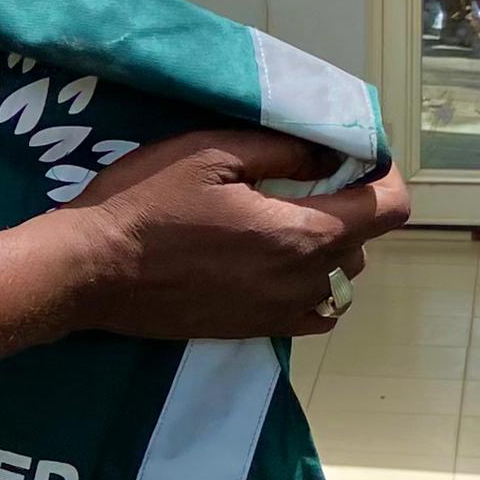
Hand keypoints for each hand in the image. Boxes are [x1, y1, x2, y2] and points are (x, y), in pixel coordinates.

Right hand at [68, 129, 410, 338]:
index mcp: (302, 233)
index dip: (385, 176)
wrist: (89, 271)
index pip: (390, 208)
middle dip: (350, 207)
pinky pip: (314, 313)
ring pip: (341, 281)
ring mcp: (279, 312)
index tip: (358, 157)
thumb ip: (283, 150)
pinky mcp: (253, 329)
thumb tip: (330, 155)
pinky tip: (279, 267)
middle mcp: (302, 280)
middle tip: (307, 181)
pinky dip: (313, 288)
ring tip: (290, 224)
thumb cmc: (145, 203)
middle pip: (365, 243)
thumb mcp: (210, 152)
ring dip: (331, 249)